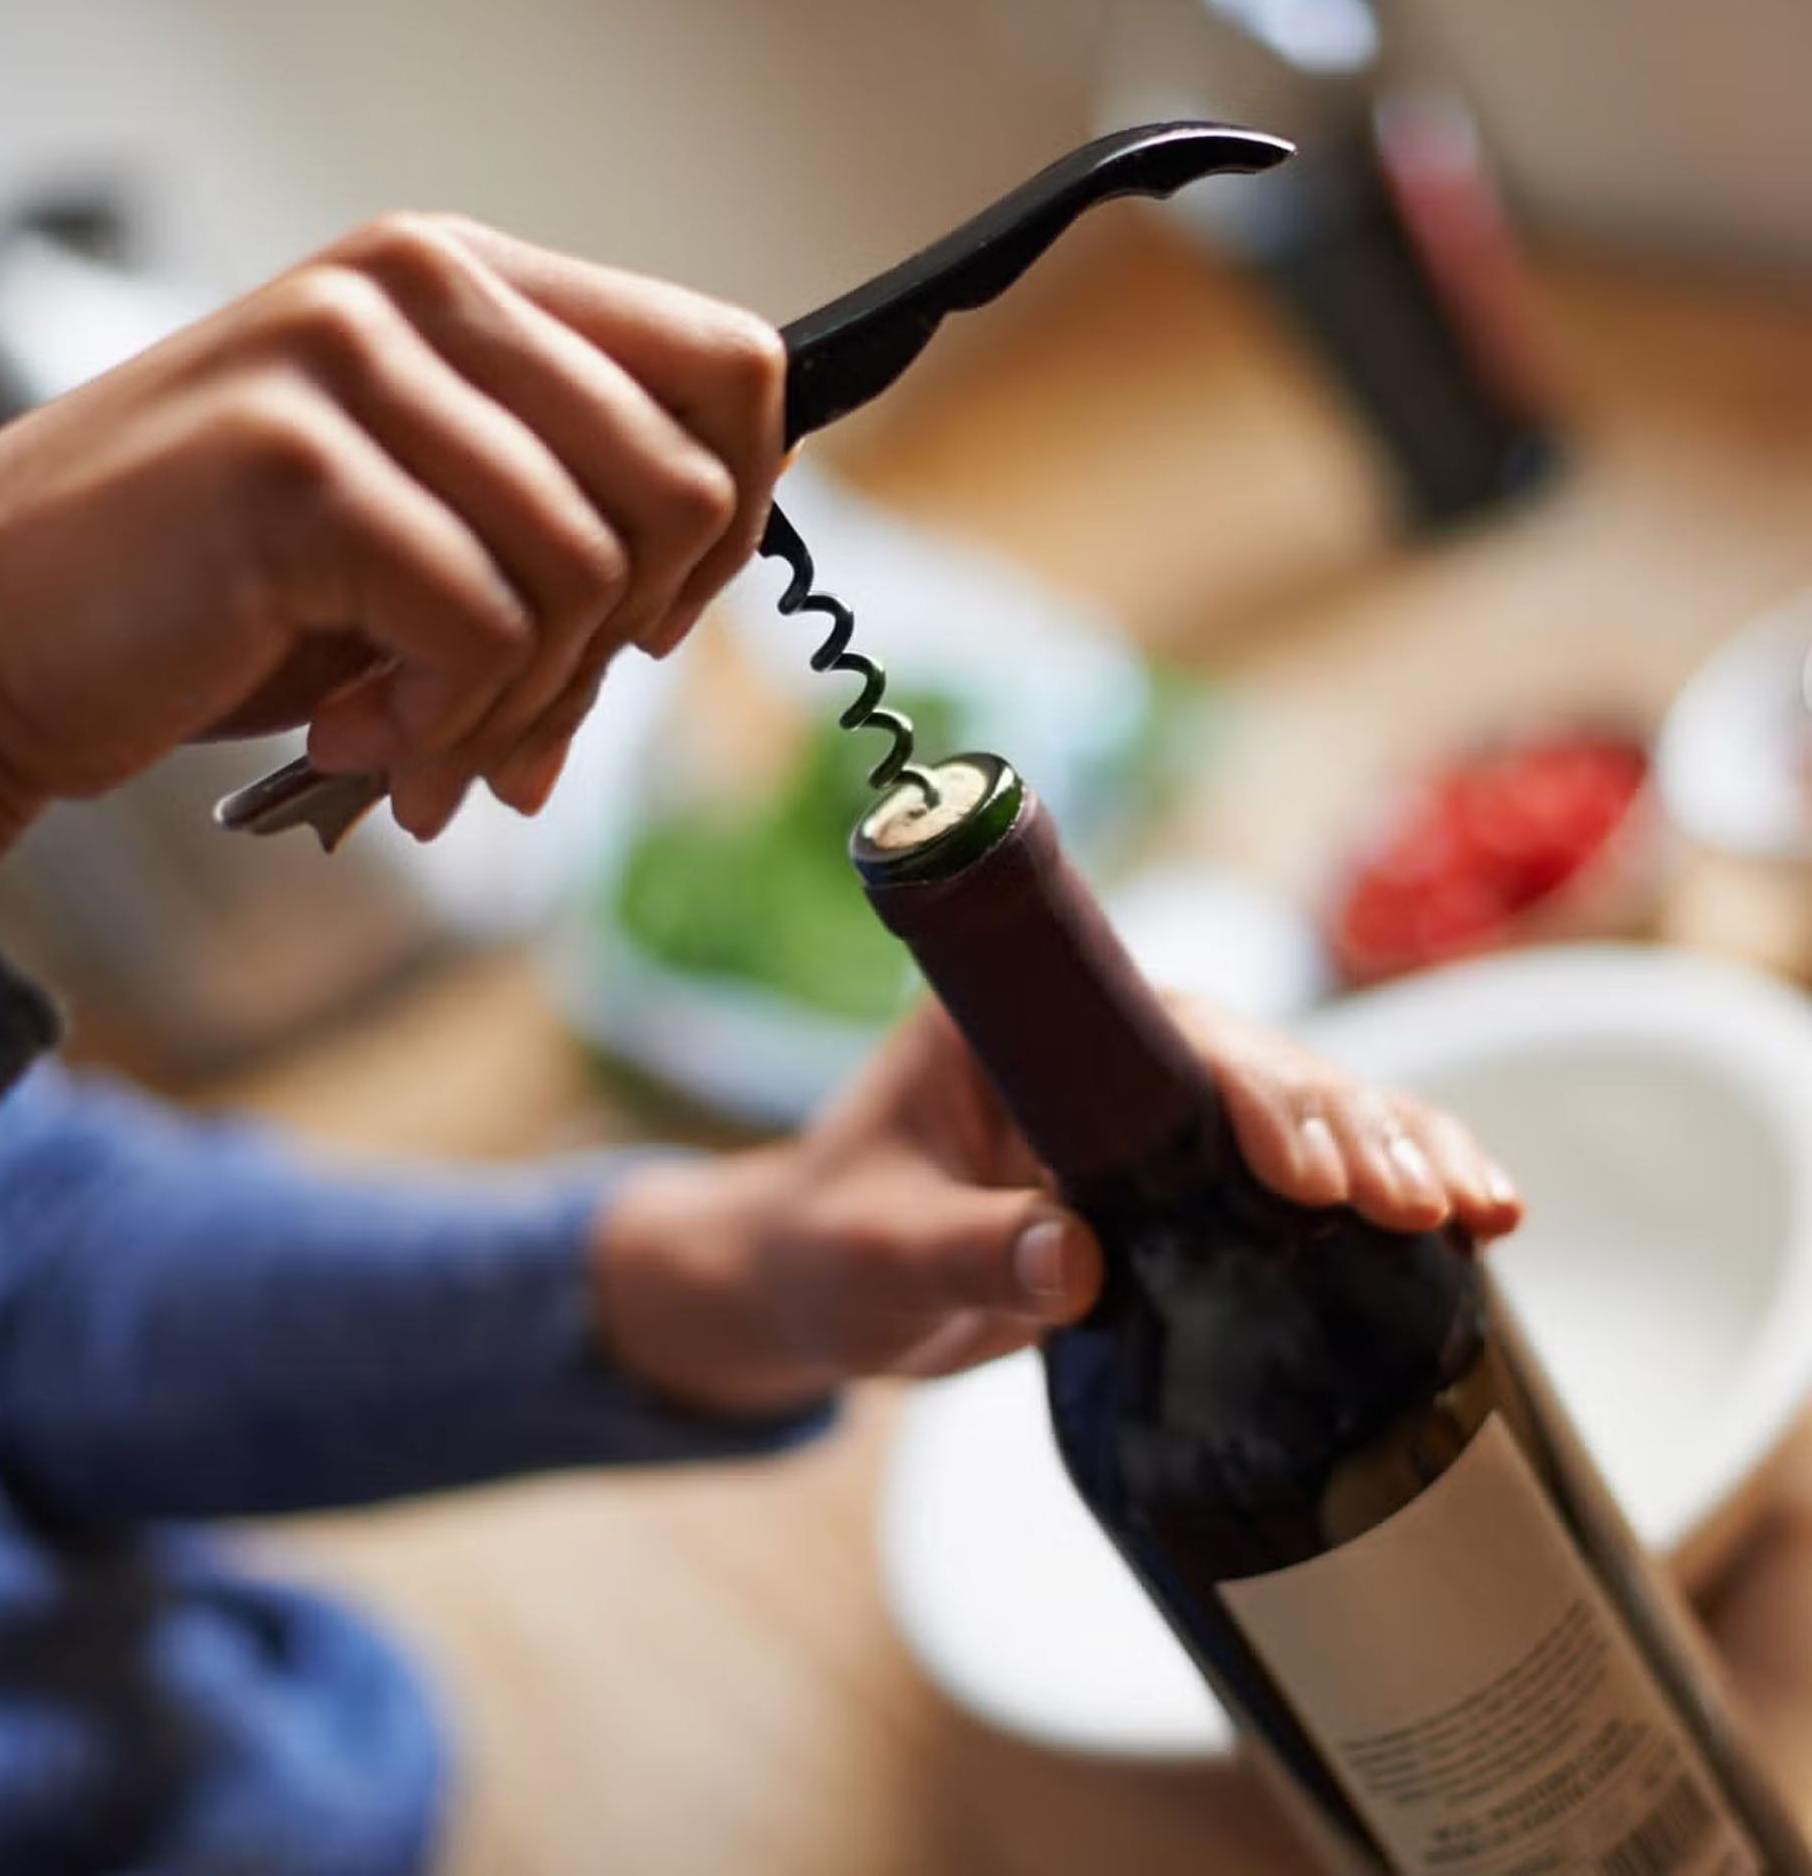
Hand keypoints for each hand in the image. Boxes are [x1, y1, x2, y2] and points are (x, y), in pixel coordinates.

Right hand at [0, 214, 784, 891]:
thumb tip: (709, 583)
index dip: (735, 517)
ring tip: (424, 749)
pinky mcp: (299, 469)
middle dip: (623, 650)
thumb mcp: (426, 519)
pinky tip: (362, 743)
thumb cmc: (234, 588)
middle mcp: (422, 288)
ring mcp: (353, 364)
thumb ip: (559, 514)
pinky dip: (446, 728)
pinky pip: (487, 634)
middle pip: (683, 489)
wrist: (0, 629)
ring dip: (523, 712)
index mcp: (473, 282)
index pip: (732, 366)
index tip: (657, 618)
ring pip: (589, 577)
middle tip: (528, 723)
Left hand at [594, 997, 1522, 1418]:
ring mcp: (1143, 1112)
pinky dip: (1375, 1191)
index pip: (1155, 1031)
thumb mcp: (880, 1253)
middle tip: (1416, 1207)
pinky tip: (1472, 1226)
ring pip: (1295, 1107)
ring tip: (1482, 1213)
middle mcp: (1097, 1048)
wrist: (822, 1282)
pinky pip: (1289, 1173)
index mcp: (1017, 1023)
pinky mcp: (1175, 1178)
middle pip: (1248, 1063)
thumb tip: (1079, 1265)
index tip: (1302, 1172)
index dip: (1244, 1089)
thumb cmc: (830, 1247)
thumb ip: (968, 1253)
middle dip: (1344, 1127)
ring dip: (1391, 1150)